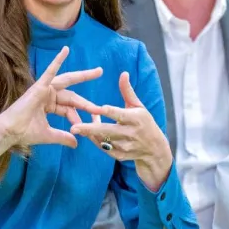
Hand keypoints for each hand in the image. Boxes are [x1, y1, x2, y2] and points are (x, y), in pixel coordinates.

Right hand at [0, 47, 102, 163]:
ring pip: (67, 82)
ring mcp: (43, 89)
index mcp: (49, 106)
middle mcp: (47, 95)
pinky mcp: (39, 86)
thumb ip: (63, 136)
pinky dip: (57, 60)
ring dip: (83, 76)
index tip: (89, 127)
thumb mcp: (49, 135)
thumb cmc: (24, 132)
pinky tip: (66, 50)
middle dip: (87, 88)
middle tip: (101, 73)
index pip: (69, 108)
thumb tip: (76, 143)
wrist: (9, 132)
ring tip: (98, 71)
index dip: (79, 117)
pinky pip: (50, 71)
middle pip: (72, 93)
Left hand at [71, 72, 172, 188]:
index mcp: (137, 119)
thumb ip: (128, 91)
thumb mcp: (139, 106)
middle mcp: (132, 133)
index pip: (120, 115)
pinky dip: (95, 141)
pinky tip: (89, 135)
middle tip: (74, 128)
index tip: (96, 109)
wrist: (154, 149)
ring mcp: (126, 146)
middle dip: (90, 129)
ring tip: (77, 127)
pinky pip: (104, 149)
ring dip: (90, 133)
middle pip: (108, 131)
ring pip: (104, 141)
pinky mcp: (121, 156)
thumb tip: (123, 73)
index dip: (109, 112)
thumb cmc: (144, 122)